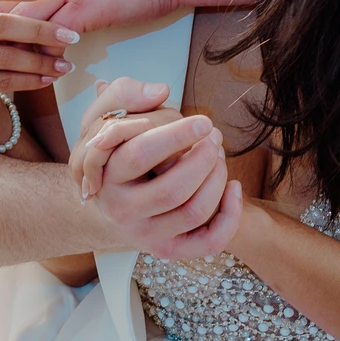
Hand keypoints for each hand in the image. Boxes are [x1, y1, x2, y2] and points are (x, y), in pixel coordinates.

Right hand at [70, 78, 243, 260]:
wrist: (113, 198)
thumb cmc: (117, 148)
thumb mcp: (106, 115)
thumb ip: (124, 94)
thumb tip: (160, 90)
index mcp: (105, 176)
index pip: (140, 155)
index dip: (176, 136)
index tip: (203, 121)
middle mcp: (121, 211)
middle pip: (172, 190)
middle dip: (204, 159)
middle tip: (215, 137)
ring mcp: (145, 235)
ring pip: (193, 212)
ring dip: (217, 179)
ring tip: (220, 156)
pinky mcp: (167, 250)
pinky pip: (207, 242)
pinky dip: (229, 216)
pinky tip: (234, 186)